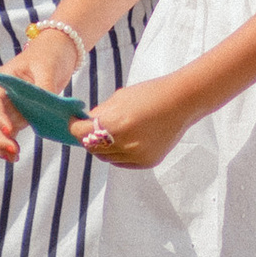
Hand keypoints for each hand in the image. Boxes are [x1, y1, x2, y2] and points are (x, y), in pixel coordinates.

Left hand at [71, 71, 196, 171]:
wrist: (181, 102)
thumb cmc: (149, 94)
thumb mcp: (118, 98)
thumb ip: (100, 114)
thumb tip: (85, 123)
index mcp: (114, 124)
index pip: (80, 133)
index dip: (74, 127)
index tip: (74, 123)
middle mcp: (124, 143)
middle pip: (92, 148)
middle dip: (88, 138)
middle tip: (90, 129)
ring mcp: (136, 155)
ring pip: (106, 158)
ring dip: (102, 148)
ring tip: (109, 135)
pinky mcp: (146, 162)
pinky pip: (122, 162)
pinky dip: (118, 154)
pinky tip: (123, 141)